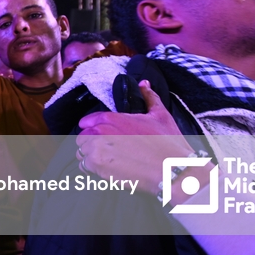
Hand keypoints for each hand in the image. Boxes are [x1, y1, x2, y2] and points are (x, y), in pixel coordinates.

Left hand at [76, 80, 193, 186]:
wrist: (172, 171)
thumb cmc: (167, 145)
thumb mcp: (160, 116)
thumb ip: (149, 97)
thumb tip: (144, 84)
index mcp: (111, 118)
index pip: (87, 121)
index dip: (91, 127)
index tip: (99, 134)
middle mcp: (100, 132)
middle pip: (82, 137)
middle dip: (91, 143)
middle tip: (107, 149)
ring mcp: (97, 150)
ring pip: (81, 153)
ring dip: (90, 156)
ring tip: (108, 160)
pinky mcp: (98, 167)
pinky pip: (84, 167)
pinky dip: (92, 169)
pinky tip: (107, 170)